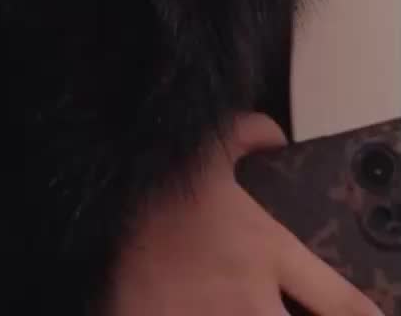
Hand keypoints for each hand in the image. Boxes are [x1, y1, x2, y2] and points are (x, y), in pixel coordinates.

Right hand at [107, 115, 378, 314]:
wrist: (90, 212)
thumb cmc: (149, 185)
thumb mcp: (202, 148)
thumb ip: (245, 134)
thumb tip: (274, 135)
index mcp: (263, 249)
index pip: (341, 304)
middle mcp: (250, 298)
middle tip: (286, 306)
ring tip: (236, 311)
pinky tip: (203, 315)